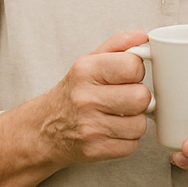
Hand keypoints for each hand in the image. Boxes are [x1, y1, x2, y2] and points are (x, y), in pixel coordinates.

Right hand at [0, 30, 150, 186]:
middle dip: (139, 97)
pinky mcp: (95, 150)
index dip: (136, 71)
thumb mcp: (89, 61)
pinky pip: (132, 145)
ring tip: (117, 115)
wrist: (44, 129)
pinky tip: (112, 131)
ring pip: (140, 124)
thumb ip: (118, 45)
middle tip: (124, 97)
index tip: (127, 75)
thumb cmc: (74, 92)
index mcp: (86, 71)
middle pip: (141, 97)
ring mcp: (90, 127)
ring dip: (134, 120)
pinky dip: (127, 139)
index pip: (133, 66)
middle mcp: (86, 99)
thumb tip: (143, 36)